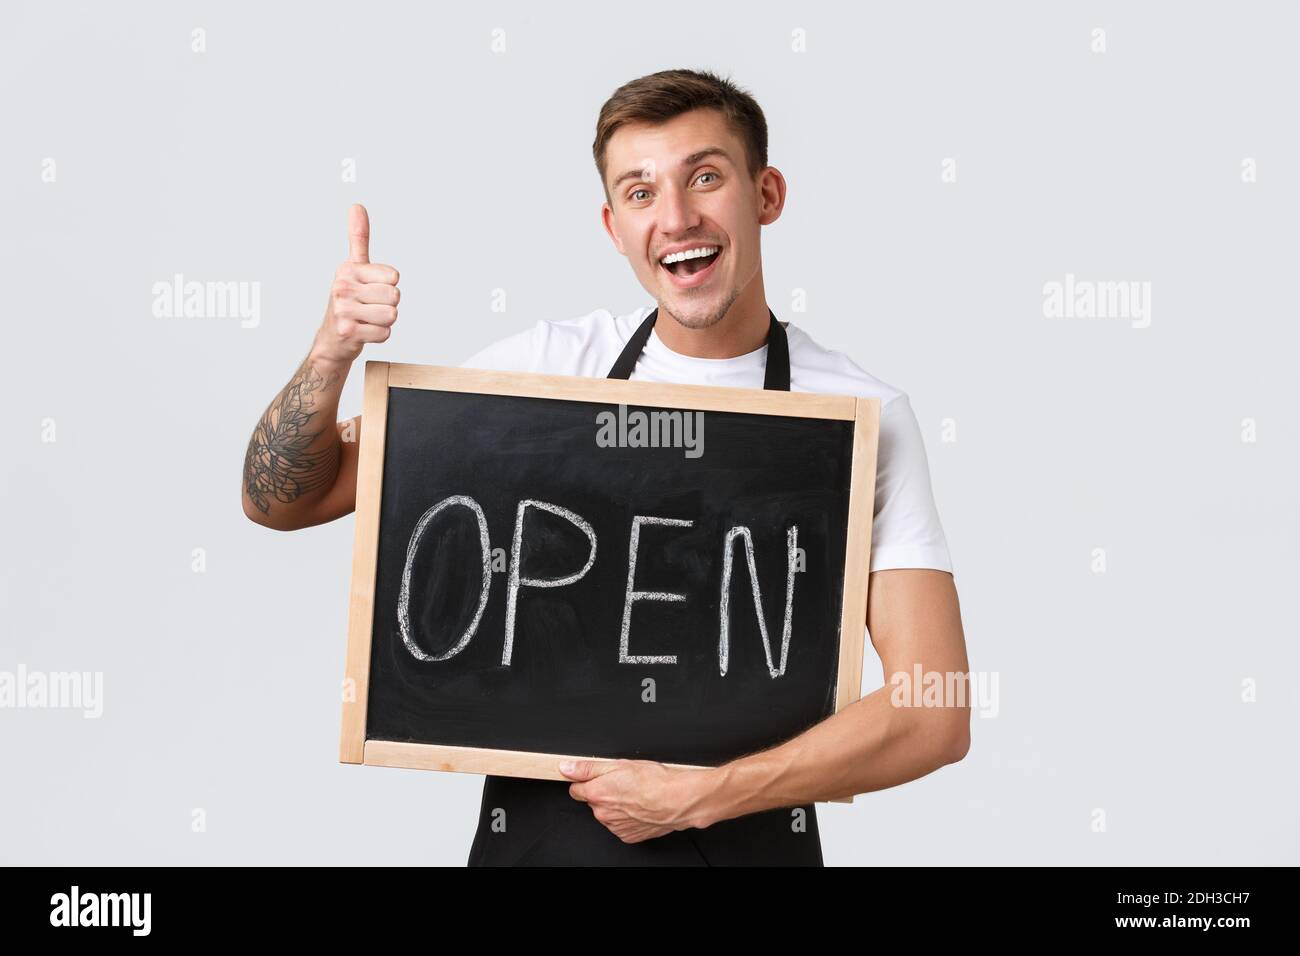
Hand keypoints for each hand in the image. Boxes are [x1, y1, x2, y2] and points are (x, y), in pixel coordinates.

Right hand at [311, 203, 400, 366]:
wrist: (332, 339)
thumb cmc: (348, 301)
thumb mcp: (353, 268)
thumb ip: (358, 238)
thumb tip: (357, 206)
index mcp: (348, 269)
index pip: (394, 277)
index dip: (388, 287)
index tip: (370, 291)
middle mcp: (342, 287)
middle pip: (395, 296)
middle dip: (388, 305)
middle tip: (369, 308)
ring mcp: (343, 310)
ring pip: (391, 315)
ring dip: (384, 322)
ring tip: (366, 320)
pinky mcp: (348, 331)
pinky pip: (385, 333)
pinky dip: (378, 336)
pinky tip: (363, 332)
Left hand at [559, 758, 713, 842]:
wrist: (677, 800)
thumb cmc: (654, 781)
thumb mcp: (619, 764)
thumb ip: (588, 767)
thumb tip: (566, 767)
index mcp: (597, 794)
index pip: (575, 790)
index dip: (586, 782)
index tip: (596, 779)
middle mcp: (602, 814)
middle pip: (593, 802)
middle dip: (603, 793)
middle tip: (623, 783)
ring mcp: (615, 827)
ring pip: (607, 814)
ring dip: (615, 806)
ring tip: (635, 795)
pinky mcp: (627, 836)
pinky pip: (620, 825)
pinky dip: (626, 817)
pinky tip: (639, 807)